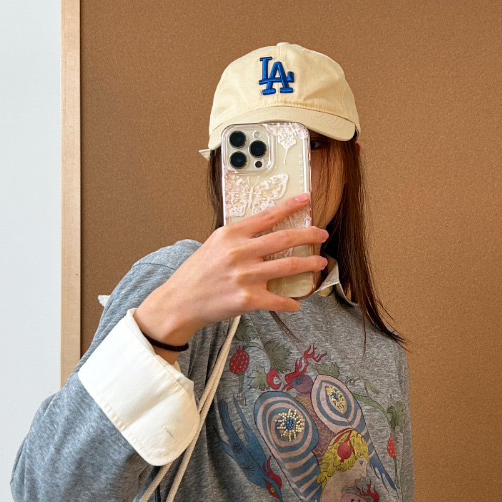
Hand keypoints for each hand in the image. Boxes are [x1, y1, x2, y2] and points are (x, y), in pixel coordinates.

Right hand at [136, 193, 329, 341]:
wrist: (180, 301)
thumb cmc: (197, 273)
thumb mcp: (214, 244)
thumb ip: (238, 237)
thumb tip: (265, 232)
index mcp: (231, 234)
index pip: (268, 216)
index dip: (291, 206)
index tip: (307, 200)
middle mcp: (240, 252)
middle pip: (285, 239)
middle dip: (309, 235)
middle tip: (322, 234)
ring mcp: (245, 276)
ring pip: (289, 267)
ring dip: (309, 264)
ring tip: (320, 263)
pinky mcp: (248, 299)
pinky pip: (279, 299)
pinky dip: (291, 302)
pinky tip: (296, 302)